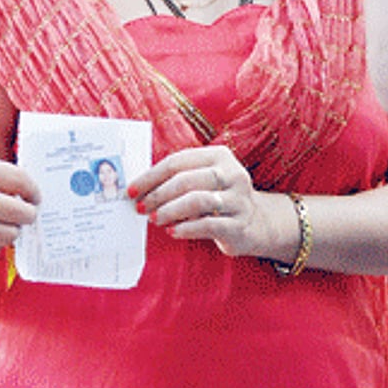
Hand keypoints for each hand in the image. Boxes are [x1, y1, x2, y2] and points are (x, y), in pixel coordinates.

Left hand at [127, 145, 267, 256]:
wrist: (256, 224)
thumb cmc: (216, 197)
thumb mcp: (201, 181)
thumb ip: (175, 179)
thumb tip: (137, 189)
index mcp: (218, 156)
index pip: (177, 162)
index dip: (150, 176)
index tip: (130, 190)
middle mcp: (232, 174)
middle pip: (186, 180)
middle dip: (157, 194)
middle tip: (140, 207)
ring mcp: (239, 200)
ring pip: (197, 201)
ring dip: (170, 210)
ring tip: (154, 219)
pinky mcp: (240, 225)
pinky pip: (208, 225)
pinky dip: (186, 228)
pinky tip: (172, 231)